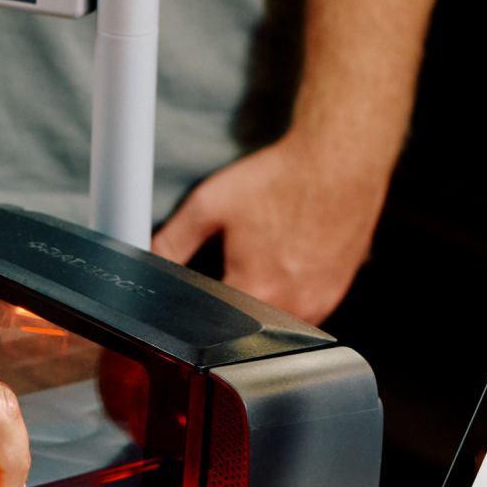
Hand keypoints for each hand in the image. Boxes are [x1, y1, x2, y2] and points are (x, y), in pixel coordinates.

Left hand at [151, 131, 389, 323]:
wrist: (339, 160)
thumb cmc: (282, 179)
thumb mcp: (211, 204)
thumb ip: (172, 242)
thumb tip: (148, 260)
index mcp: (253, 292)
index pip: (209, 323)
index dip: (198, 303)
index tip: (205, 279)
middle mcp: (290, 307)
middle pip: (244, 327)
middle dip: (230, 303)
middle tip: (237, 260)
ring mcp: (318, 304)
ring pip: (275, 323)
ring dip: (261, 302)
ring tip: (265, 258)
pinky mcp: (335, 294)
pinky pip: (303, 312)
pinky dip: (288, 296)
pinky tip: (286, 262)